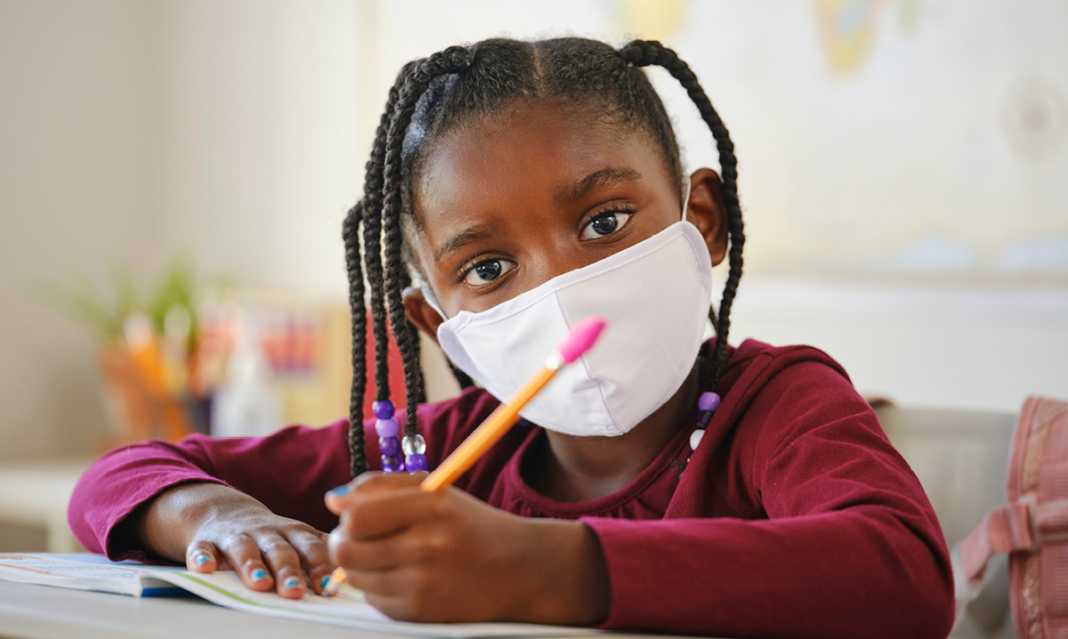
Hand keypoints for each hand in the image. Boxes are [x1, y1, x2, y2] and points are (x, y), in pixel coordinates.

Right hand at [134, 482, 334, 598]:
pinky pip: (203, 549)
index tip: (328, 588)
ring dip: (251, 565)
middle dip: (288, 571)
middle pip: (280, 550)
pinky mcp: (207, 541)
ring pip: (244, 549)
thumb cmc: (271, 535)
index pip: (312, 548)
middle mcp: (267, 533)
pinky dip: (203, 558)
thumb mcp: (299, 539)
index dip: (320, 566)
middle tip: (295, 593)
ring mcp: (236, 536)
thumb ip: (323, 553)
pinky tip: (205, 569)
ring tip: (259, 583)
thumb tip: (359, 574)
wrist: (224, 512)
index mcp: (295, 533)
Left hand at [324, 472, 609, 624]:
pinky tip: (404, 576)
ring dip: (360, 566)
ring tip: (387, 554)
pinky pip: (373, 600)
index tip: (354, 515)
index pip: (357, 516)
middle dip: (343, 542)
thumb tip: (331, 501)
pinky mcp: (421, 614)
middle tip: (360, 537)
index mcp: (432, 507)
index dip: (346, 516)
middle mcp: (428, 547)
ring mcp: (424, 585)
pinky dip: (379, 587)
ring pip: (355, 578)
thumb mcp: (434, 491)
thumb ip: (379, 486)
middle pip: (346, 551)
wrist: (520, 570)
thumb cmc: (471, 525)